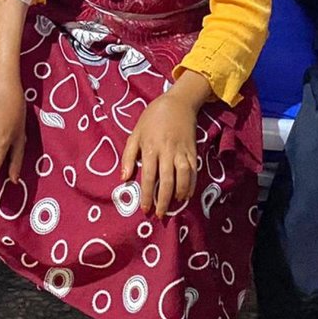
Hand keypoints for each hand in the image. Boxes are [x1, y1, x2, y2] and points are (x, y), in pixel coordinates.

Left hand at [121, 89, 201, 218]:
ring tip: (174, 205)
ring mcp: (181, 151)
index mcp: (150, 147)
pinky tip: (186, 194)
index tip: (146, 209)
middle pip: (166, 180)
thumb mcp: (135, 134)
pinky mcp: (192, 151)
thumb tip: (123, 179)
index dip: (147, 195)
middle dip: (163, 200)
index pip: (148, 176)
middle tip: (161, 215)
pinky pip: (193, 171)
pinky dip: (191, 184)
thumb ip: (128, 156)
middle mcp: (166, 151)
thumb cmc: (151, 119)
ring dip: (179, 193)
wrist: (176, 104)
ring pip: (183, 176)